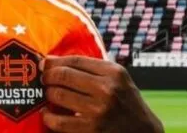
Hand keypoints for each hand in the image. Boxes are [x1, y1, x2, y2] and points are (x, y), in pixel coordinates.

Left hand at [39, 56, 163, 132]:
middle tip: (43, 79)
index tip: (45, 62)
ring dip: (48, 94)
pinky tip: (47, 114)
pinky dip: (48, 116)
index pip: (76, 61)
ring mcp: (99, 110)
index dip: (55, 61)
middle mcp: (107, 89)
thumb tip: (53, 61)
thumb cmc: (126, 102)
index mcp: (114, 73)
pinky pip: (59, 121)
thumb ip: (93, 69)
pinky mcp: (92, 130)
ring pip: (58, 95)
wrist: (143, 131)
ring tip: (48, 94)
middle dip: (48, 76)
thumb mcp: (118, 79)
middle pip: (64, 76)